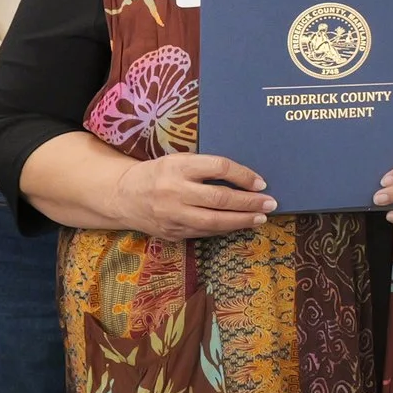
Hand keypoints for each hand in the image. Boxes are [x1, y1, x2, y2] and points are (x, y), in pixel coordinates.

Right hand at [108, 154, 273, 240]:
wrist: (121, 196)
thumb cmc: (158, 174)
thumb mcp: (177, 161)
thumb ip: (205, 167)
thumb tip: (245, 178)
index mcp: (178, 167)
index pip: (219, 168)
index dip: (243, 175)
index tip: (261, 182)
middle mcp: (174, 191)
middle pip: (220, 198)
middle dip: (249, 202)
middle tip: (270, 203)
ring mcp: (172, 215)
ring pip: (214, 221)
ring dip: (242, 220)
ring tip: (261, 218)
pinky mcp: (172, 232)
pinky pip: (204, 232)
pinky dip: (225, 229)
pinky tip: (239, 225)